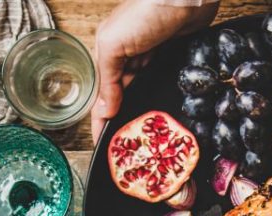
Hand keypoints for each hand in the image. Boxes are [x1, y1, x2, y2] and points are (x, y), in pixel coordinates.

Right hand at [90, 0, 219, 140]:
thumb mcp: (114, 44)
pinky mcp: (171, 54)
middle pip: (120, 94)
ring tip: (141, 137)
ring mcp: (151, 55)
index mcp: (108, 50)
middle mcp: (128, 54)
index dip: (100, 120)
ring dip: (140, 110)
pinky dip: (158, 96)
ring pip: (141, 90)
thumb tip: (105, 109)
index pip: (101, 93)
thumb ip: (108, 78)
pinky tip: (161, 112)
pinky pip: (162, 82)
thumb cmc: (146, 12)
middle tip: (123, 147)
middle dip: (120, 118)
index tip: (101, 145)